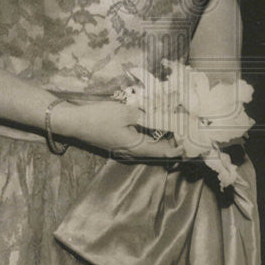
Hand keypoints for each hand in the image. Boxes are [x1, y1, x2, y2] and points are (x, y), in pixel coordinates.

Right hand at [51, 100, 183, 160]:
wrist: (74, 122)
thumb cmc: (99, 118)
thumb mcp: (126, 112)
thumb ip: (146, 114)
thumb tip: (164, 114)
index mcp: (135, 147)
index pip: (163, 152)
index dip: (178, 148)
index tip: (190, 142)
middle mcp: (131, 152)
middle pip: (157, 152)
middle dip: (172, 144)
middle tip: (185, 133)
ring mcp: (124, 149)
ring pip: (148, 147)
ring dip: (161, 140)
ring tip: (174, 129)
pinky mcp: (118, 143)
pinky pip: (139, 143)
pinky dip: (149, 136)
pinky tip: (153, 126)